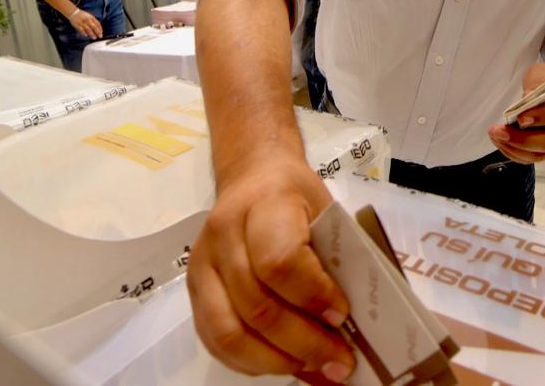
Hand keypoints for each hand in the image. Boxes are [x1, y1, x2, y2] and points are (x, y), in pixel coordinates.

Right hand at [68, 8, 102, 38]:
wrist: (73, 12)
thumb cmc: (82, 15)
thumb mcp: (90, 16)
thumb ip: (94, 21)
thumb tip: (99, 28)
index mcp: (91, 17)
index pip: (97, 23)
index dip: (100, 29)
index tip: (101, 33)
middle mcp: (87, 20)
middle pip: (94, 26)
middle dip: (97, 32)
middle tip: (100, 36)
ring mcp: (82, 22)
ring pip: (88, 29)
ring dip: (92, 34)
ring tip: (94, 37)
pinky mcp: (77, 25)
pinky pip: (81, 30)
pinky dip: (84, 33)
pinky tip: (86, 35)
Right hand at [188, 155, 353, 380]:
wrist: (253, 177)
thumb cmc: (297, 197)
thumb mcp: (326, 211)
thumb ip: (335, 261)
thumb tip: (351, 325)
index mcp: (264, 204)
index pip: (279, 261)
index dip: (313, 296)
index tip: (342, 315)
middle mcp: (224, 234)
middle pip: (256, 305)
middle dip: (302, 343)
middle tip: (338, 360)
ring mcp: (202, 264)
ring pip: (228, 332)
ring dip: (274, 361)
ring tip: (311, 366)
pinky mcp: (193, 289)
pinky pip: (214, 339)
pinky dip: (250, 361)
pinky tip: (282, 362)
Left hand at [487, 61, 544, 162]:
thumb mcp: (542, 73)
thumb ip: (536, 83)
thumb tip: (527, 98)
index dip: (542, 117)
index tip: (520, 118)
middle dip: (523, 140)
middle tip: (500, 131)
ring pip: (541, 154)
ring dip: (515, 149)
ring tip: (496, 136)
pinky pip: (532, 158)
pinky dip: (514, 153)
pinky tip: (500, 141)